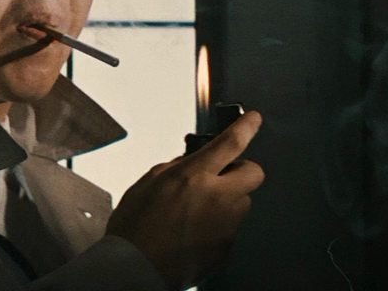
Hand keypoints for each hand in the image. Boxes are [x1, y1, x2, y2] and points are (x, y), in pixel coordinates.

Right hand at [105, 111, 265, 289]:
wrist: (135, 267)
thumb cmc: (134, 229)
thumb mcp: (145, 185)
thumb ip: (172, 169)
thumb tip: (187, 164)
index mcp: (193, 177)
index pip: (230, 144)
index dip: (246, 127)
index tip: (253, 119)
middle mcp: (217, 198)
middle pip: (253, 173)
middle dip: (241, 170)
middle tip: (222, 175)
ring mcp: (226, 225)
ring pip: (242, 203)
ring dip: (227, 201)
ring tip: (197, 213)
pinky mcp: (226, 248)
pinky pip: (231, 229)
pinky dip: (217, 228)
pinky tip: (193, 233)